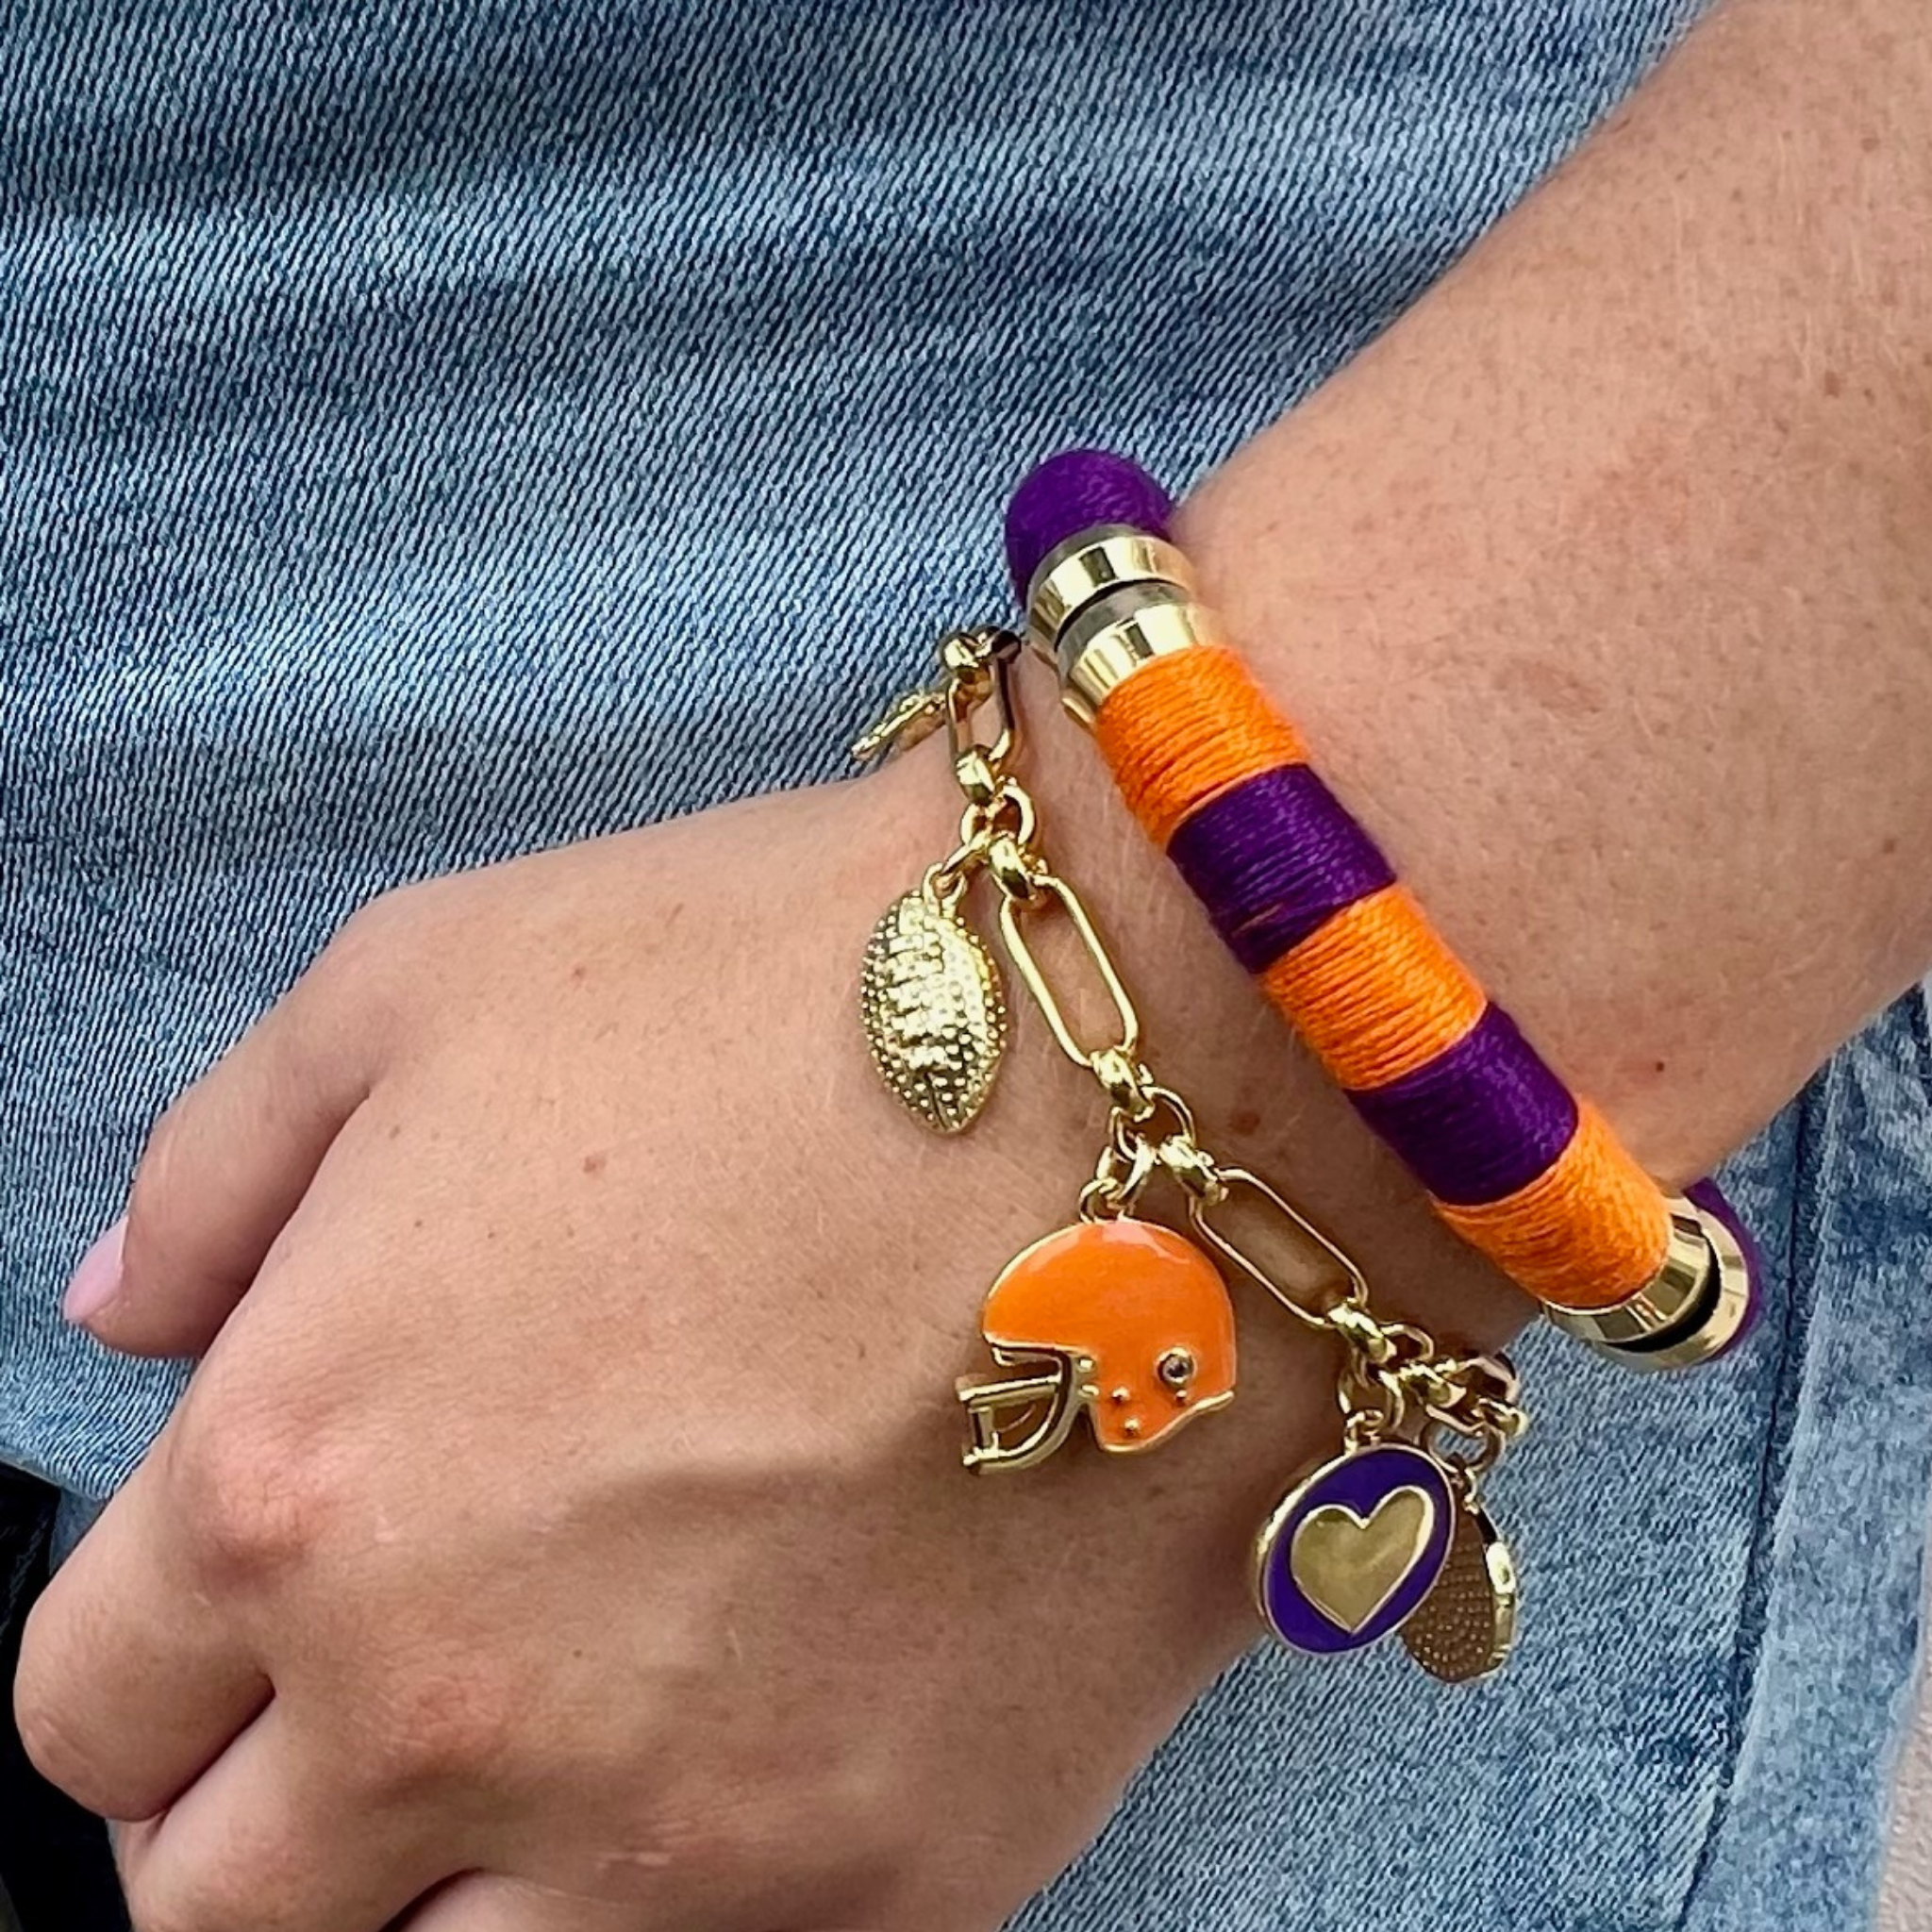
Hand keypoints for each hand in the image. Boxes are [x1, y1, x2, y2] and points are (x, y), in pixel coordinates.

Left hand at [16, 727, 1423, 1931]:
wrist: (1165, 1071)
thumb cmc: (784, 987)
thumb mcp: (430, 982)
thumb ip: (218, 1168)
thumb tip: (123, 1317)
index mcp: (296, 1485)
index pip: (86, 1712)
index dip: (151, 1652)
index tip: (245, 1597)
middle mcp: (450, 1710)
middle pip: (221, 1913)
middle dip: (267, 1800)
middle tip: (387, 1677)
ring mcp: (686, 1834)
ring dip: (452, 1884)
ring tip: (571, 1724)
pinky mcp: (902, 1882)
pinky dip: (685, 1885)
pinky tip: (763, 1724)